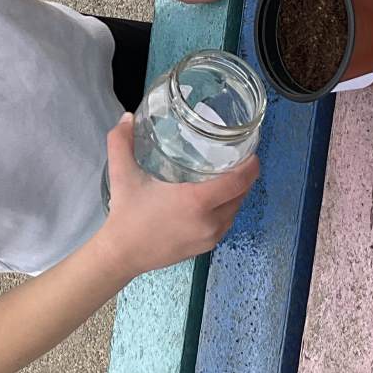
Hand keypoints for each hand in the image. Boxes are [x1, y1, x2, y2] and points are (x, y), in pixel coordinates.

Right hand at [96, 115, 257, 273]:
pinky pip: (226, 223)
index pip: (238, 181)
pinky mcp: (207, 247)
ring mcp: (210, 236)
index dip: (250, 165)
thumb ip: (122, 141)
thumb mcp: (123, 174)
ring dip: (237, 193)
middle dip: (245, 176)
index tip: (251, 151)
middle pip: (241, 194)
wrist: (122, 254)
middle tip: (238, 157)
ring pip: (235, 210)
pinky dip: (227, 209)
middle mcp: (209, 221)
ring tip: (229, 175)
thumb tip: (127, 117)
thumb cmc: (126, 214)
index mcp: (196, 201)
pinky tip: (217, 198)